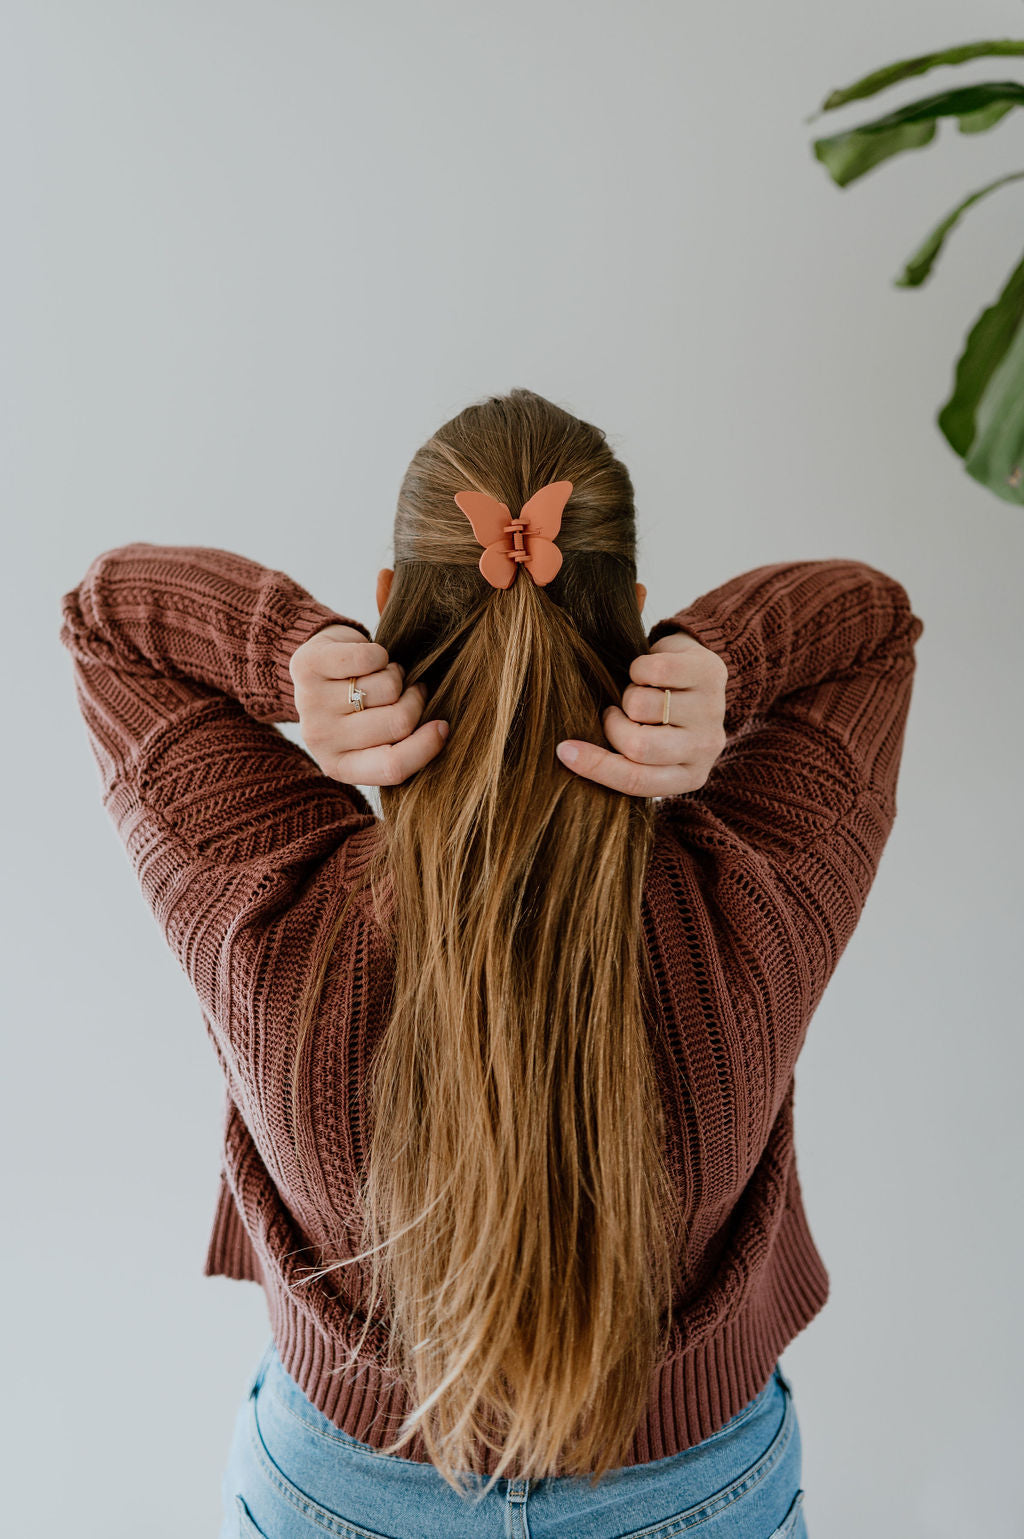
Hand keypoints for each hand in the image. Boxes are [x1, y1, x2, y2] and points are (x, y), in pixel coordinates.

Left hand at [288, 624, 448, 785]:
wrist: (319, 668)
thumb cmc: (359, 707)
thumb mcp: (376, 738)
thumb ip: (403, 744)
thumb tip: (441, 731)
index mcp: (341, 767)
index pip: (393, 767)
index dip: (427, 746)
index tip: (443, 726)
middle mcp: (321, 740)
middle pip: (399, 722)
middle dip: (415, 700)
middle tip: (407, 691)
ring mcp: (310, 704)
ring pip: (387, 687)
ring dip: (395, 675)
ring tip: (381, 676)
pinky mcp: (307, 667)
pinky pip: (369, 658)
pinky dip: (379, 654)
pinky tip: (367, 661)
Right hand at [555, 632, 727, 796]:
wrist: (697, 674)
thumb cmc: (662, 718)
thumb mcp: (648, 747)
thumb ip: (622, 760)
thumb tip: (570, 756)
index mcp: (689, 776)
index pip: (636, 781)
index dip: (596, 767)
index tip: (563, 751)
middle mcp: (706, 749)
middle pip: (638, 746)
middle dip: (613, 725)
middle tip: (614, 714)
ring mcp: (712, 711)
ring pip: (642, 705)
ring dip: (629, 694)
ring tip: (640, 692)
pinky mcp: (712, 674)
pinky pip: (655, 670)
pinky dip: (640, 668)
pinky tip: (650, 673)